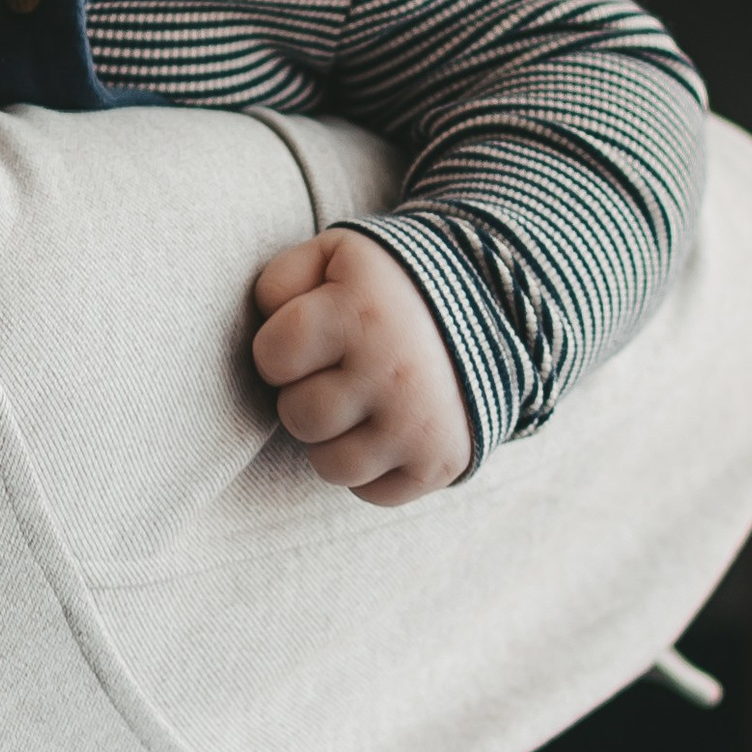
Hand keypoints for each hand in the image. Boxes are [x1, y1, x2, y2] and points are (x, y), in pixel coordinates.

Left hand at [250, 228, 472, 505]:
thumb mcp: (335, 256)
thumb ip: (282, 281)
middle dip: (304, 396)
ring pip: (331, 466)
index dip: (278, 352)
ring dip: (332, 440)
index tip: (306, 341)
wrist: (488, 307)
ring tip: (356, 405)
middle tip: (334, 374)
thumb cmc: (387, 286)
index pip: (272, 357)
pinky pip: (372, 494)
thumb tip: (264, 325)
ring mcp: (419, 424)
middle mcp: (393, 372)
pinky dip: (370, 470)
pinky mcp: (441, 463)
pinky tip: (383, 431)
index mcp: (360, 313)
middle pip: (299, 416)